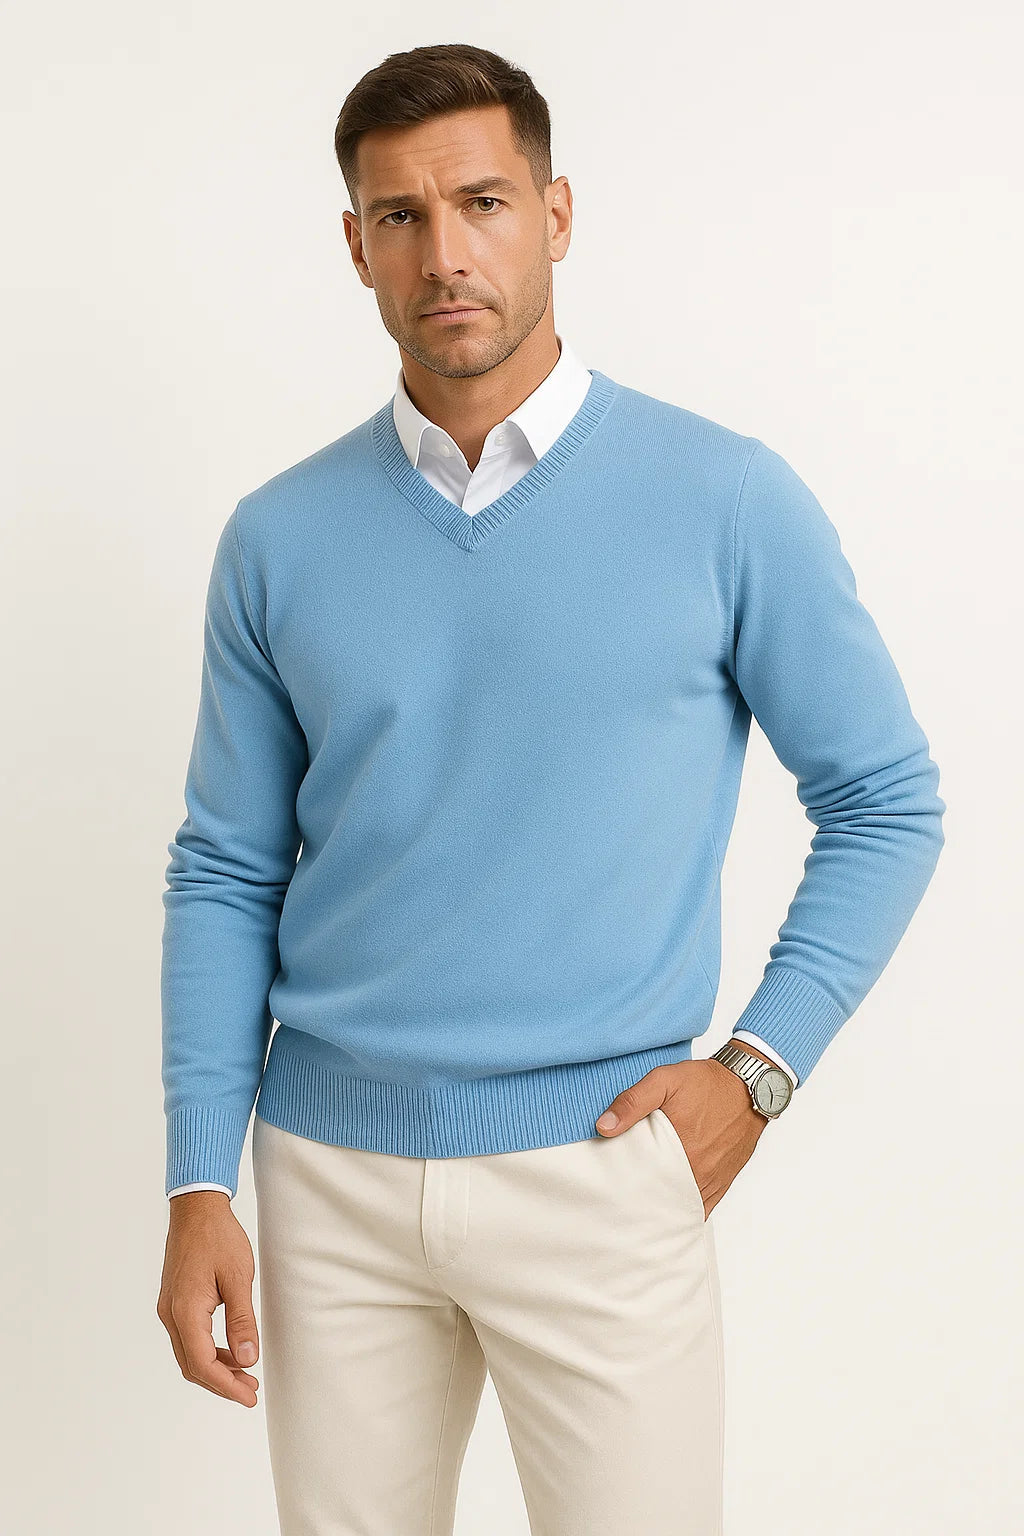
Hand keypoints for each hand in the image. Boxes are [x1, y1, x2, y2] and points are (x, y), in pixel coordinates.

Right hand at [156, 1192, 260, 1406]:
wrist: (196, 1208)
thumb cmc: (218, 1237)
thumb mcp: (238, 1277)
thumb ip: (242, 1320)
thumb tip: (248, 1358)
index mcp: (185, 1311)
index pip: (203, 1364)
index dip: (227, 1386)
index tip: (250, 1396)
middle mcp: (171, 1314)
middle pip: (192, 1365)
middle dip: (222, 1383)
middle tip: (251, 1390)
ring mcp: (169, 1309)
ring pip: (188, 1354)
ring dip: (215, 1368)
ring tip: (244, 1373)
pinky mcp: (174, 1302)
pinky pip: (188, 1338)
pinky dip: (207, 1351)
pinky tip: (229, 1350)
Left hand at [594, 1057, 769, 1218]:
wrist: (748, 1086)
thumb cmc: (706, 1083)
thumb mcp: (664, 1081)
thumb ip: (632, 1102)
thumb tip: (604, 1127)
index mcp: (680, 1150)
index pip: (643, 1183)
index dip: (625, 1190)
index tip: (610, 1192)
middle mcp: (699, 1171)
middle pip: (661, 1199)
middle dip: (641, 1203)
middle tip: (620, 1204)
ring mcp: (712, 1180)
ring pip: (681, 1207)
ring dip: (662, 1209)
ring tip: (639, 1211)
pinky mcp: (722, 1182)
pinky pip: (702, 1208)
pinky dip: (685, 1213)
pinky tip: (669, 1216)